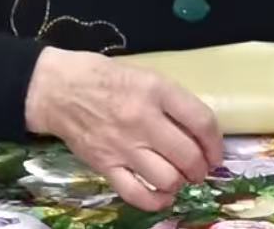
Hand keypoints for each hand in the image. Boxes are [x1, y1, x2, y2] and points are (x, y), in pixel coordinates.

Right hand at [25, 47, 221, 210]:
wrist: (57, 88)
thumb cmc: (102, 75)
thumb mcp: (143, 73)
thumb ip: (169, 99)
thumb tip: (195, 127)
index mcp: (155, 90)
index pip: (200, 121)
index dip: (215, 142)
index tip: (216, 151)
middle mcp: (143, 119)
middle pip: (188, 155)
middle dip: (201, 167)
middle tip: (200, 167)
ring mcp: (123, 146)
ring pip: (168, 179)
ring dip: (181, 182)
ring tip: (179, 177)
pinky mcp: (105, 166)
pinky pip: (137, 194)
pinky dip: (156, 200)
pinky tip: (162, 195)